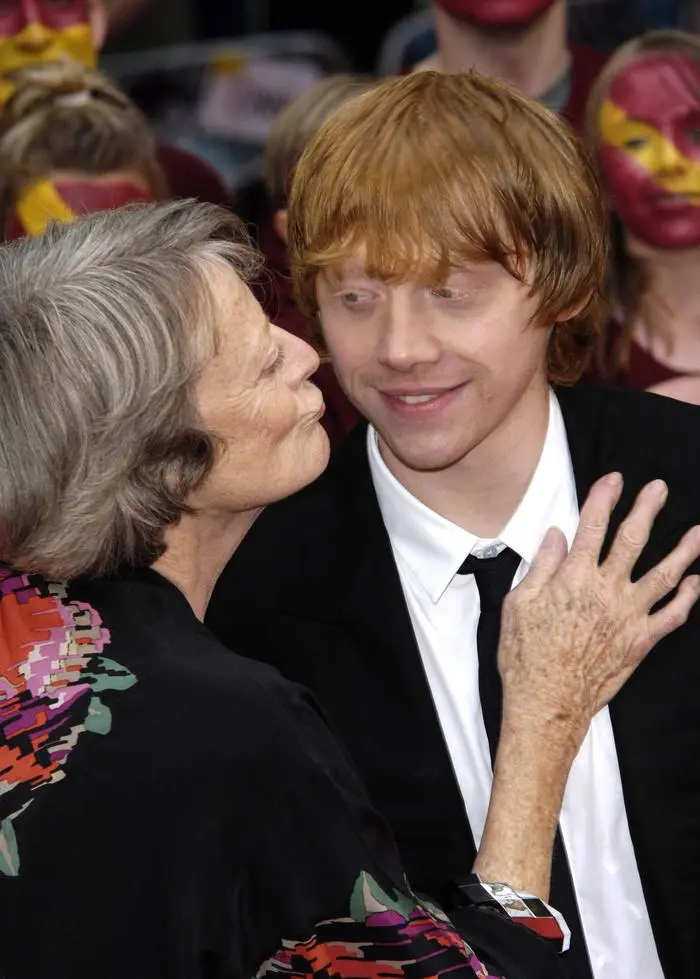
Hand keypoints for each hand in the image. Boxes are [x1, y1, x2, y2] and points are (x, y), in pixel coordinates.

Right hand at [498, 473, 699, 750]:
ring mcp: (628, 616)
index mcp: (573, 578)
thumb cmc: (526, 656)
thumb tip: (555, 535)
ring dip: (683, 552)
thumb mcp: (518, 604)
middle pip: (632, 541)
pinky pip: (671, 616)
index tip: (614, 479)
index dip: (604, 498)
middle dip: (647, 510)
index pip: (592, 526)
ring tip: (697, 532)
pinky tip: (696, 583)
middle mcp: (606, 592)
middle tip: (659, 489)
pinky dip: (687, 599)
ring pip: (664, 576)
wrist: (547, 703)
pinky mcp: (640, 641)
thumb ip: (540, 566)